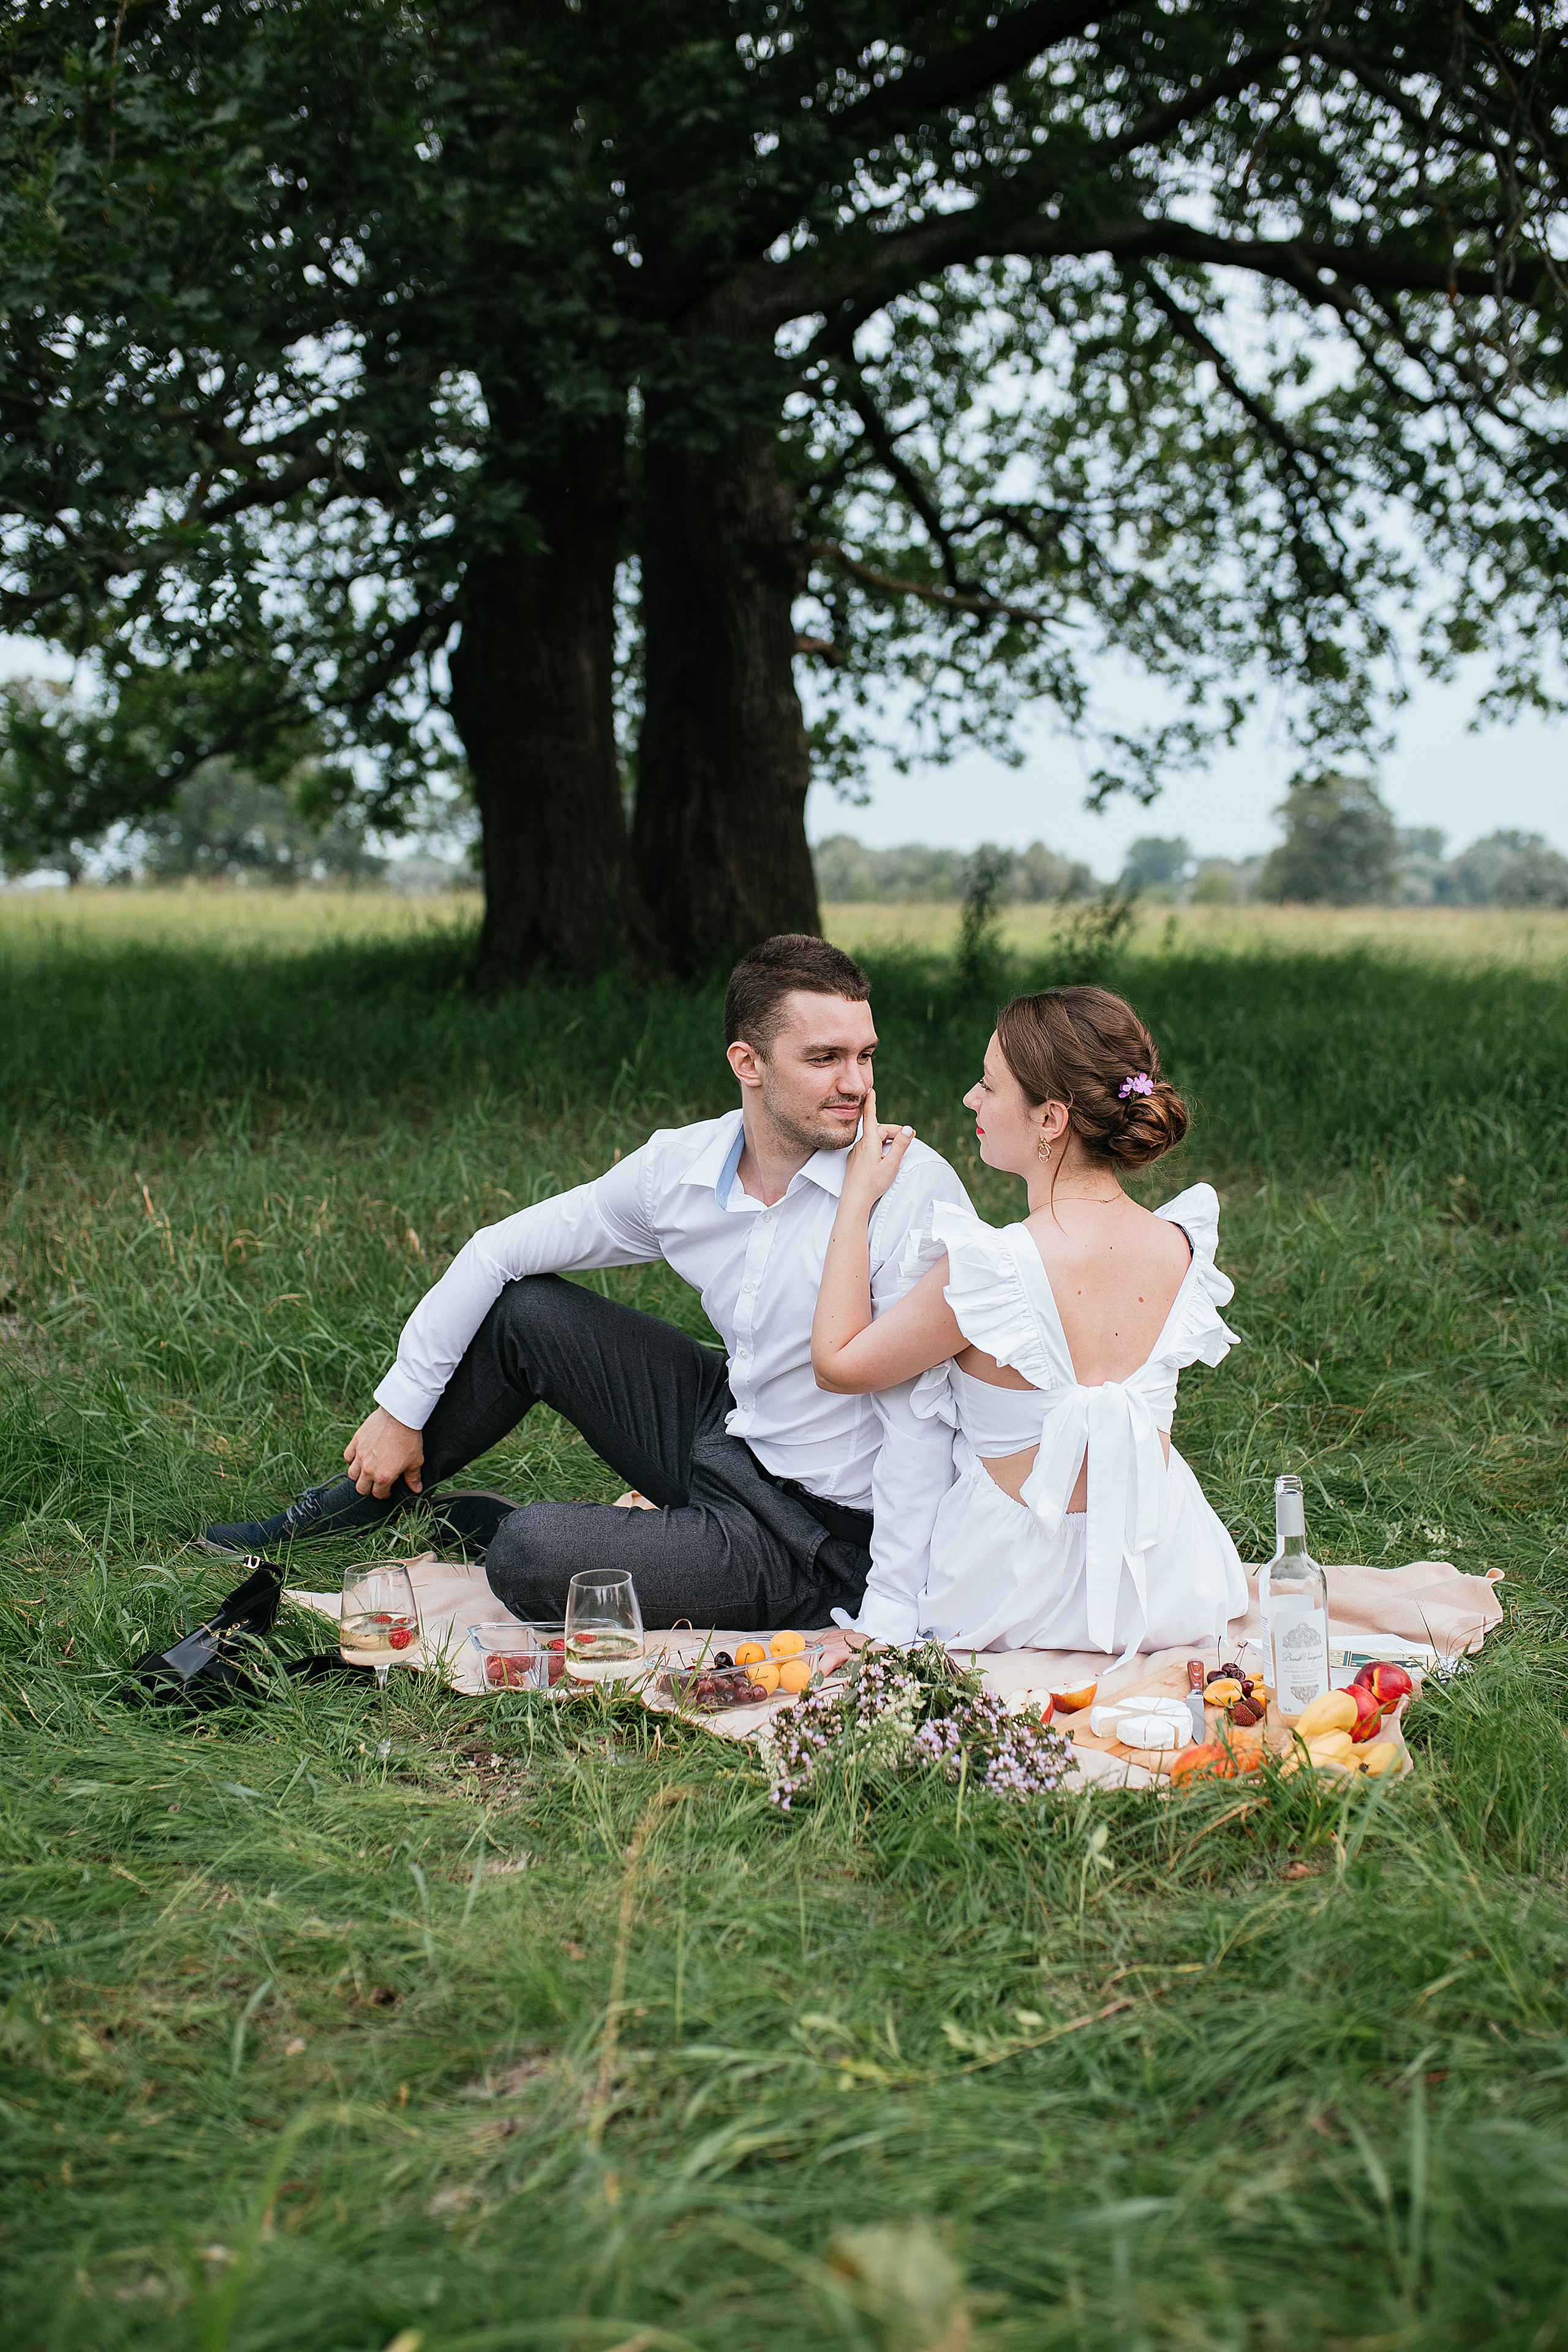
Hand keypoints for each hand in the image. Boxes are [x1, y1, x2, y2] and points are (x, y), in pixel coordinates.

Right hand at [343, 1406, 424, 1498]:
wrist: (400, 1416)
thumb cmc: (409, 1439)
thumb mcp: (416, 1460)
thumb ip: (413, 1477)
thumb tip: (416, 1489)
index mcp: (383, 1477)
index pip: (378, 1494)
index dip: (384, 1494)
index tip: (387, 1490)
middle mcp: (368, 1469)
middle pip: (361, 1488)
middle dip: (369, 1488)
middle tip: (376, 1483)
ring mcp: (360, 1455)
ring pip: (352, 1474)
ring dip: (359, 1476)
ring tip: (367, 1471)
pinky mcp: (356, 1442)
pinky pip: (348, 1456)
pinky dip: (352, 1460)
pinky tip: (359, 1458)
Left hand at [840, 1085, 915, 1205]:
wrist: (855, 1200)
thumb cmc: (873, 1184)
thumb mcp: (892, 1164)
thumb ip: (900, 1145)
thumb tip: (909, 1129)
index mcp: (870, 1142)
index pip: (871, 1117)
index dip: (871, 1102)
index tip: (870, 1090)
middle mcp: (861, 1145)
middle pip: (879, 1131)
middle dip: (894, 1132)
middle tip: (908, 1139)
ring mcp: (856, 1153)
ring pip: (874, 1140)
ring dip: (886, 1141)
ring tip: (896, 1151)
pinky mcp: (855, 1161)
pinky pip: (868, 1148)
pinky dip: (878, 1148)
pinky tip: (883, 1159)